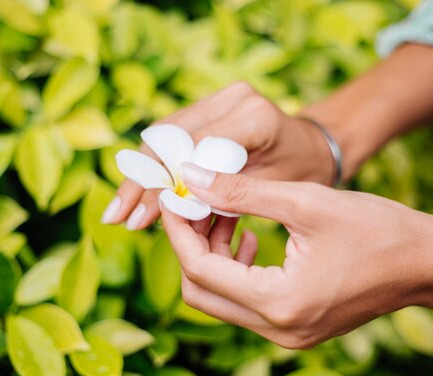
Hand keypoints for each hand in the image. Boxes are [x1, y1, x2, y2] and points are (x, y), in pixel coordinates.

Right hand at [102, 81, 333, 229]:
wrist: (313, 149)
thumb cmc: (302, 174)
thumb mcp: (276, 191)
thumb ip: (231, 195)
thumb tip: (176, 210)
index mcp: (255, 116)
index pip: (195, 150)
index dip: (165, 184)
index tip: (143, 217)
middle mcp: (233, 98)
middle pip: (171, 139)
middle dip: (143, 181)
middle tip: (119, 218)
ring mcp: (220, 98)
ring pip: (164, 136)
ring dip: (140, 176)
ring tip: (120, 213)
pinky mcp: (210, 107)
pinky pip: (172, 136)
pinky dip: (155, 168)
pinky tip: (137, 195)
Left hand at [160, 162, 432, 348]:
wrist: (426, 264)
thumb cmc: (377, 229)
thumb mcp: (306, 201)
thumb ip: (242, 191)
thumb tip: (191, 177)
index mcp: (279, 302)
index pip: (199, 268)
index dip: (178, 228)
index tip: (173, 194)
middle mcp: (277, 329)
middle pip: (201, 290)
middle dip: (189, 243)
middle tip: (195, 202)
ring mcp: (286, 334)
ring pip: (220, 297)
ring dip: (212, 254)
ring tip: (225, 212)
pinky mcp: (294, 327)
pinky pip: (244, 302)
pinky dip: (235, 268)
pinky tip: (249, 234)